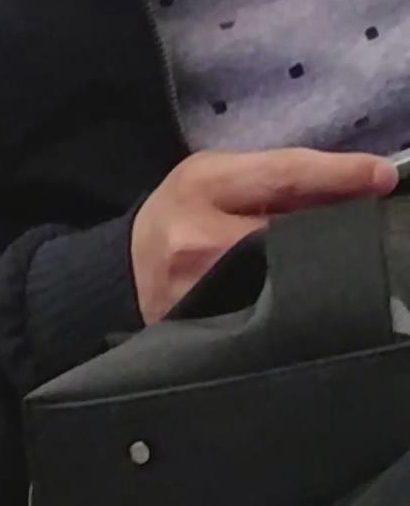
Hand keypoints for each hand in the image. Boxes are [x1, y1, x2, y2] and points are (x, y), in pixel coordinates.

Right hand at [130, 148, 397, 322]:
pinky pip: (258, 316)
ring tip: (328, 265)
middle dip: (329, 230)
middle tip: (361, 227)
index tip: (382, 177)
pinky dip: (285, 305)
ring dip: (311, 271)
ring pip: (278, 280)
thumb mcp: (216, 175)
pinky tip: (296, 300)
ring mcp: (197, 294)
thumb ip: (274, 178)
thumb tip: (351, 184)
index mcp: (203, 188)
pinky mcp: (200, 331)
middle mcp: (198, 242)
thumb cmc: (179, 213)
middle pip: (288, 235)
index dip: (339, 175)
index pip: (285, 175)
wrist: (122, 272)